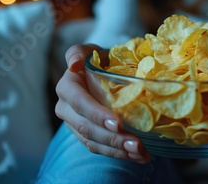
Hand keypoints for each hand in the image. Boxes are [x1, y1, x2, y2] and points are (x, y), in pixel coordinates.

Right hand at [55, 44, 150, 162]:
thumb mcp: (90, 51)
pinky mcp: (85, 135)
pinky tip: (138, 156)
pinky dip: (118, 154)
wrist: (100, 70)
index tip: (118, 124)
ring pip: (93, 142)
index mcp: (67, 88)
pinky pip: (99, 148)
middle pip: (87, 127)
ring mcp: (74, 124)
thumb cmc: (99, 59)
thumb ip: (78, 52)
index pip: (81, 104)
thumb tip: (74, 64)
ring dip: (118, 150)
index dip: (98, 115)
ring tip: (141, 153)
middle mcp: (65, 108)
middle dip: (112, 138)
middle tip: (136, 144)